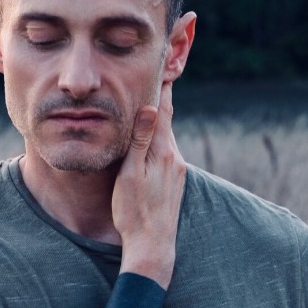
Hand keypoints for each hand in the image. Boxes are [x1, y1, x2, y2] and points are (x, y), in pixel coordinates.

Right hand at [112, 82, 185, 288]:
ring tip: (149, 98)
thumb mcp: (131, 174)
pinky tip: (149, 137)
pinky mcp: (174, 180)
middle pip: (165, 119)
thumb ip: (141, 140)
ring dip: (157, 118)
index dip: (161, 84)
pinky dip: (157, 137)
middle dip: (159, 97)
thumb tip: (150, 106)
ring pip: (164, 135)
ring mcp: (176, 169)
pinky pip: (164, 150)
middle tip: (154, 71)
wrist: (153, 245)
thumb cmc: (134, 212)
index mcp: (163, 151)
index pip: (162, 109)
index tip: (162, 61)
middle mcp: (174, 157)